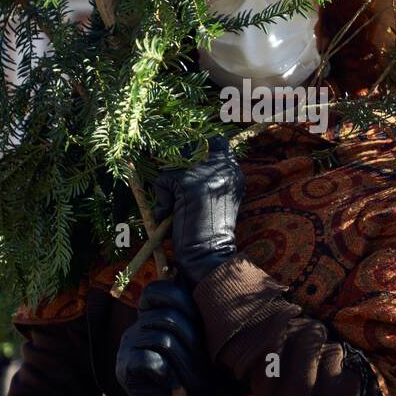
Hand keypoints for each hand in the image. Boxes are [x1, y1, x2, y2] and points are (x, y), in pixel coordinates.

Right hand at [115, 281, 211, 395]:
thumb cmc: (192, 380)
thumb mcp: (198, 346)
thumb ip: (194, 321)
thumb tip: (204, 292)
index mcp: (154, 318)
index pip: (157, 290)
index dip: (179, 299)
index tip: (196, 321)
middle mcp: (137, 328)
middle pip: (167, 316)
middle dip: (191, 340)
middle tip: (198, 365)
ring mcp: (128, 347)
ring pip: (162, 339)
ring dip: (184, 362)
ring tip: (188, 379)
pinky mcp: (125, 368)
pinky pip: (151, 360)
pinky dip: (168, 375)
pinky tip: (171, 385)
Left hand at [152, 135, 244, 288]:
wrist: (209, 254)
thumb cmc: (209, 231)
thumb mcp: (217, 197)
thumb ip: (209, 176)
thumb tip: (182, 159)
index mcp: (234, 171)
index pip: (216, 142)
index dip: (196, 148)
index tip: (185, 166)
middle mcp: (224, 168)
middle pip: (190, 148)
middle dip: (176, 167)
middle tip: (175, 189)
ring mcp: (207, 174)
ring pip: (173, 164)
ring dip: (168, 184)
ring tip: (174, 206)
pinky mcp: (189, 183)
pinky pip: (164, 180)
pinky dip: (161, 198)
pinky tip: (169, 214)